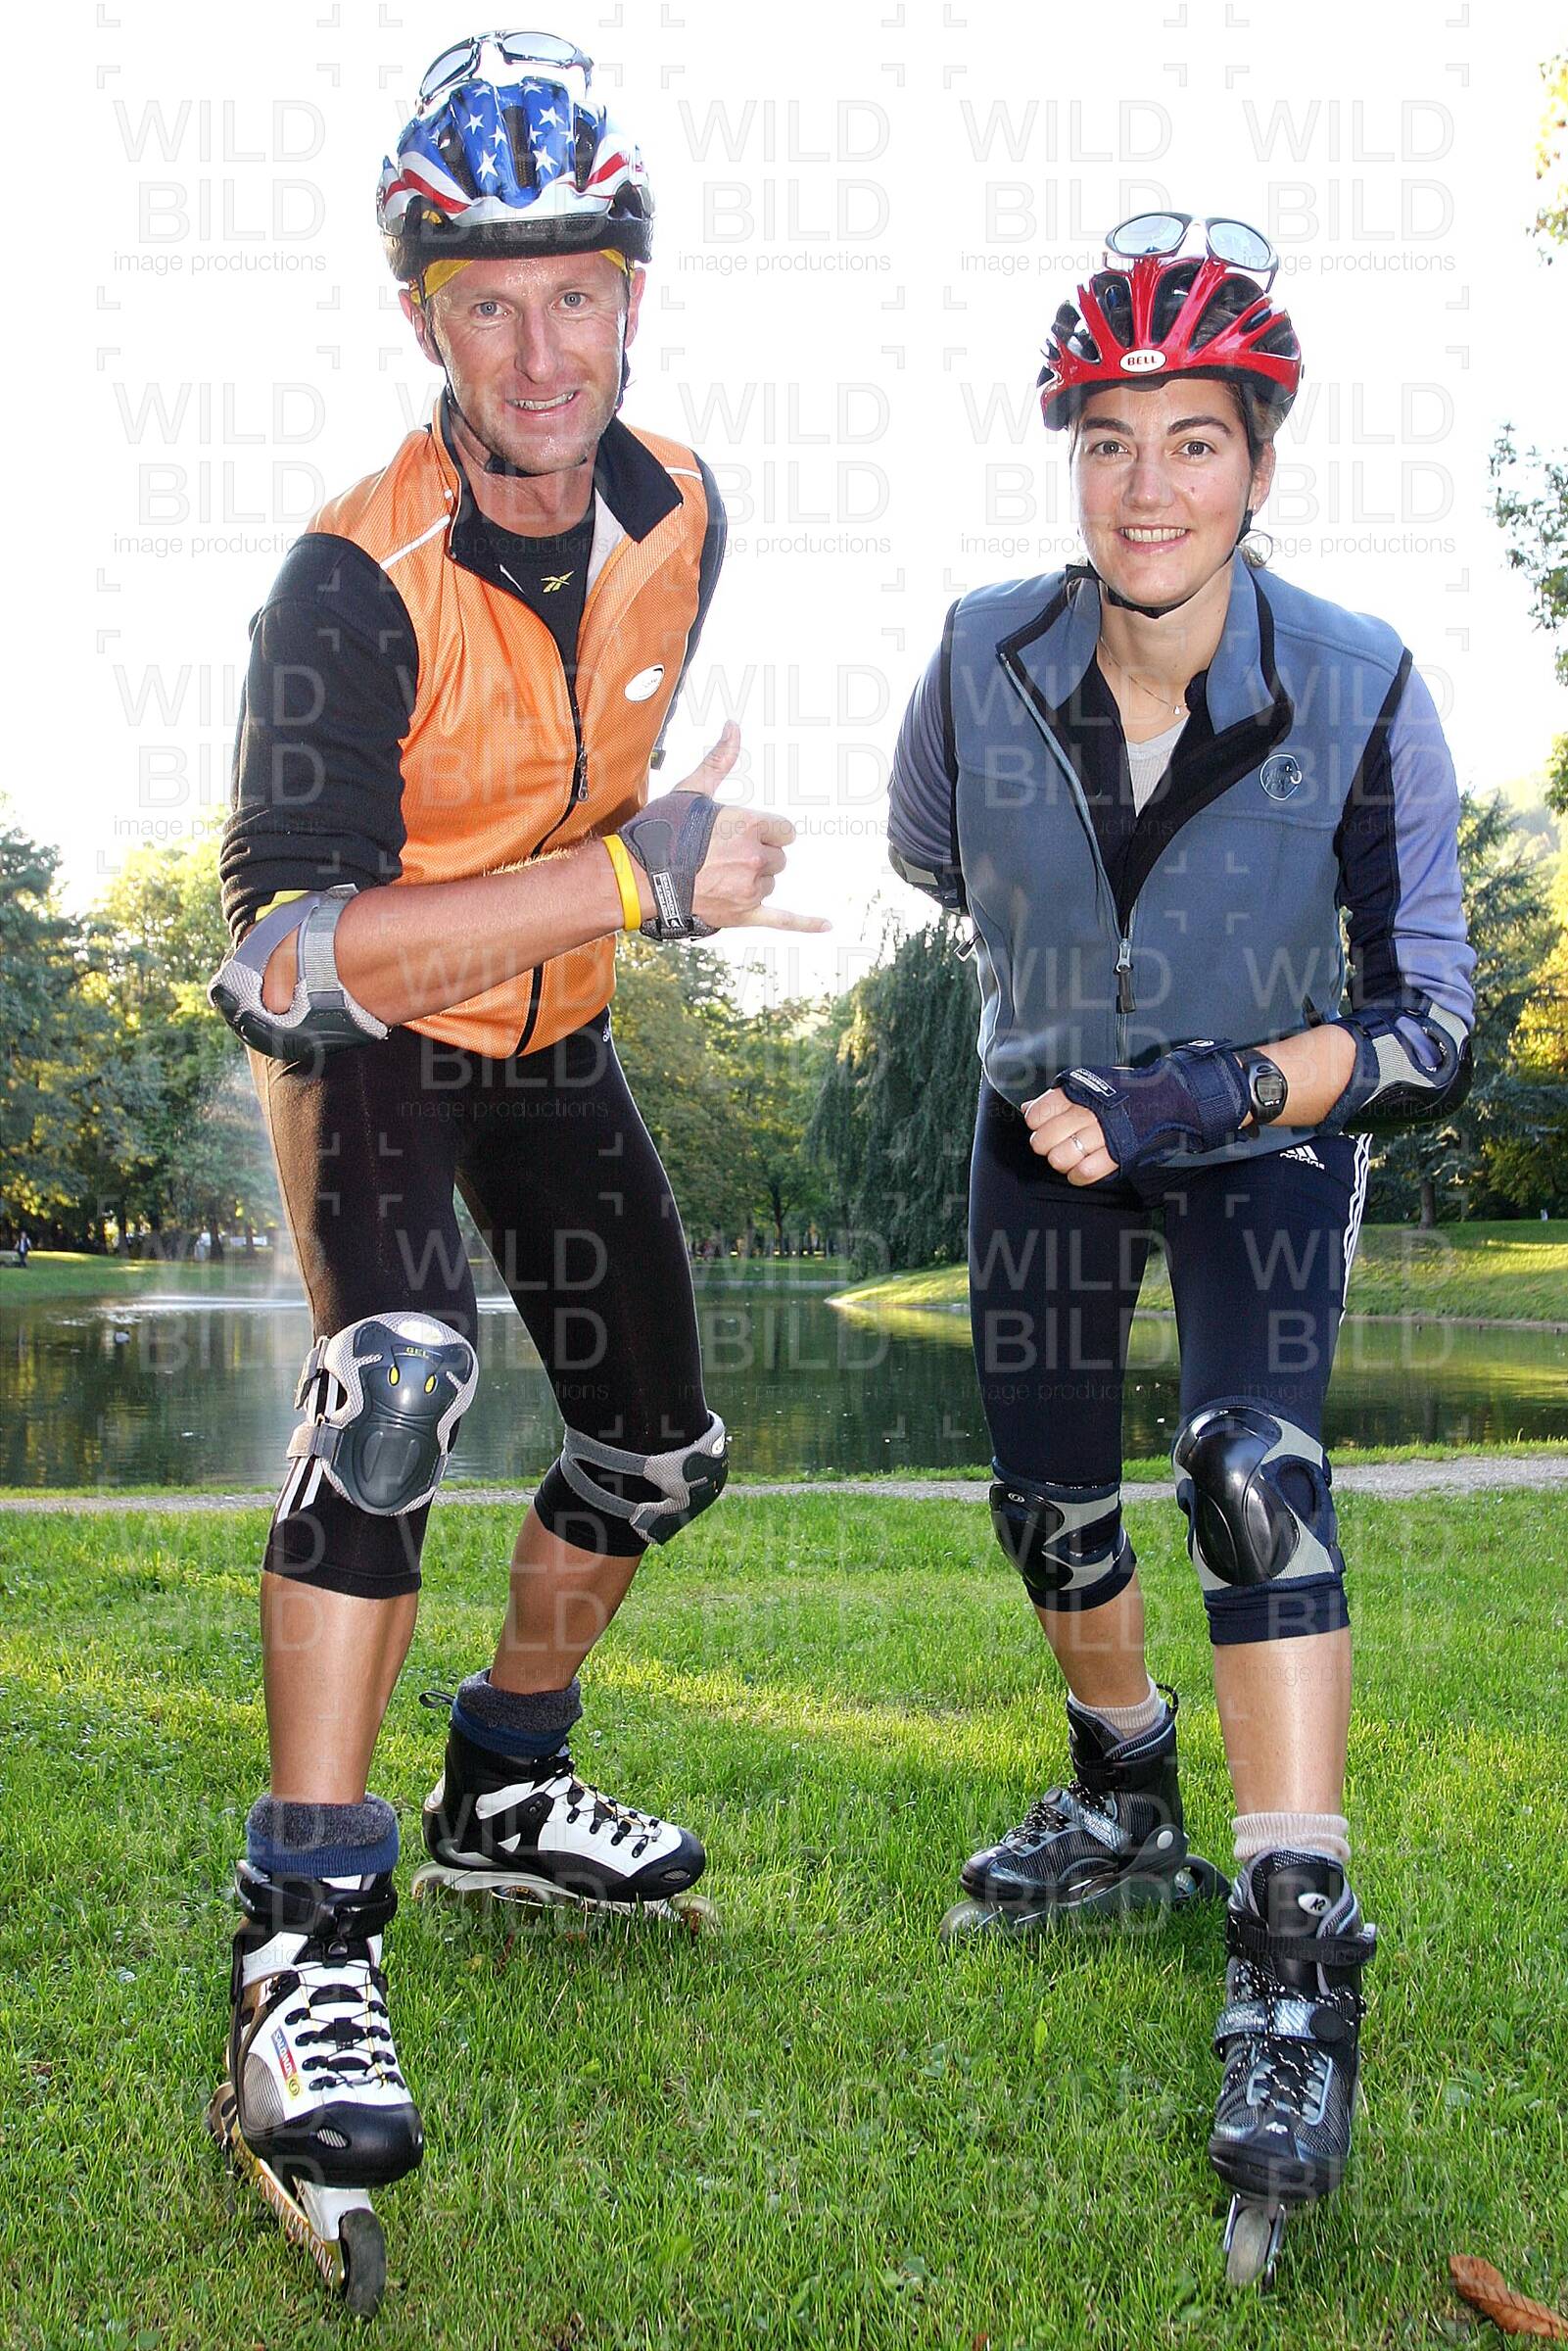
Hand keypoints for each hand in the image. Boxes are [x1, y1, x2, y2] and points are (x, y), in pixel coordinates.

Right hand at [676, 723, 829, 935]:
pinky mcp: (743, 915)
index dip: (766, 831)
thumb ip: (719, 760)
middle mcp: (755, 857)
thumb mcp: (692, 790)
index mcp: (749, 825)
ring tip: (719, 876)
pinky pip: (782, 920)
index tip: (745, 833)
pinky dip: (806, 923)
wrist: (638, 877)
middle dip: (758, 855)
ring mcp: (750, 888)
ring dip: (753, 880)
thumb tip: (733, 726)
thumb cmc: (662, 831)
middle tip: (724, 856)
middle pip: (778, 858)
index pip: (784, 830)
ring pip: (769, 884)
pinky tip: (827, 926)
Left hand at [1022, 1088, 1118, 1184]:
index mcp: (1076, 1094)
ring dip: (1060, 1161)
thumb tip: (1027, 1108)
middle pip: (1044, 1140)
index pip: (1037, 1115)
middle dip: (1044, 1145)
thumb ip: (1054, 1098)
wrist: (1158, 1099)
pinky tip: (1078, 1169)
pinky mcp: (1115, 1154)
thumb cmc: (1117, 1093)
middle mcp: (1086, 1114)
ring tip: (1068, 1156)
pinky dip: (1077, 1175)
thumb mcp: (1084, 1086)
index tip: (1042, 1124)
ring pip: (1060, 1159)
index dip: (1036, 1123)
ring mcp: (1101, 1135)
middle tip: (1053, 1144)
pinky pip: (1085, 1173)